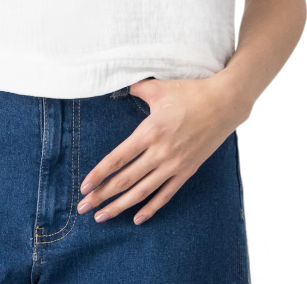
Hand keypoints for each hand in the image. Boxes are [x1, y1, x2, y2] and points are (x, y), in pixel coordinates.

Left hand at [76, 75, 247, 224]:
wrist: (224, 104)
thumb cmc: (190, 92)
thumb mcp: (158, 88)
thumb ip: (134, 89)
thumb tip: (117, 88)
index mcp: (150, 131)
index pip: (118, 159)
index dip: (99, 174)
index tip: (84, 186)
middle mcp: (160, 152)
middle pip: (125, 180)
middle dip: (102, 195)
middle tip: (82, 207)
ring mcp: (174, 165)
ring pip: (142, 192)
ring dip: (120, 206)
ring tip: (102, 217)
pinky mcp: (187, 171)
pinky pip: (165, 195)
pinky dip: (150, 208)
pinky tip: (136, 218)